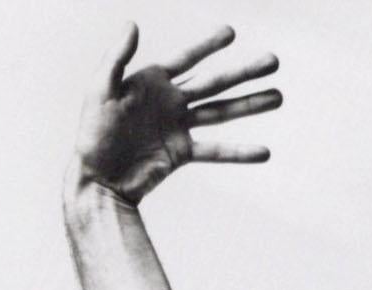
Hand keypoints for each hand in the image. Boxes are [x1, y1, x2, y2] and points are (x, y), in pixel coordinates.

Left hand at [73, 23, 280, 204]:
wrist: (95, 182)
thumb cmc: (92, 137)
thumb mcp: (99, 94)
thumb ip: (115, 60)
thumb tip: (131, 25)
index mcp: (153, 83)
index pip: (187, 58)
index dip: (208, 45)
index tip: (231, 33)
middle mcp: (170, 102)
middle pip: (214, 83)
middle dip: (244, 72)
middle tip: (274, 60)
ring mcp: (177, 128)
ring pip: (221, 112)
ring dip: (250, 104)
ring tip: (279, 97)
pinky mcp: (179, 154)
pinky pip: (215, 150)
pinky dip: (238, 153)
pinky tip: (263, 152)